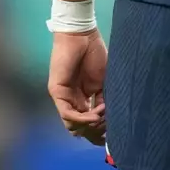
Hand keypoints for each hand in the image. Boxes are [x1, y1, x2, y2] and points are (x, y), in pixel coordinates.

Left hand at [48, 29, 107, 144]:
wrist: (82, 36)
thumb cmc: (94, 54)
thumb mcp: (104, 82)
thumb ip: (104, 100)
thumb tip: (108, 120)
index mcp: (84, 99)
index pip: (88, 124)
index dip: (99, 132)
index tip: (112, 133)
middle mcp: (73, 101)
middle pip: (80, 129)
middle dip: (95, 131)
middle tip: (108, 125)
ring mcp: (64, 98)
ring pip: (72, 125)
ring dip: (89, 126)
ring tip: (102, 117)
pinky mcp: (57, 93)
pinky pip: (67, 114)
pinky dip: (82, 118)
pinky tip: (95, 114)